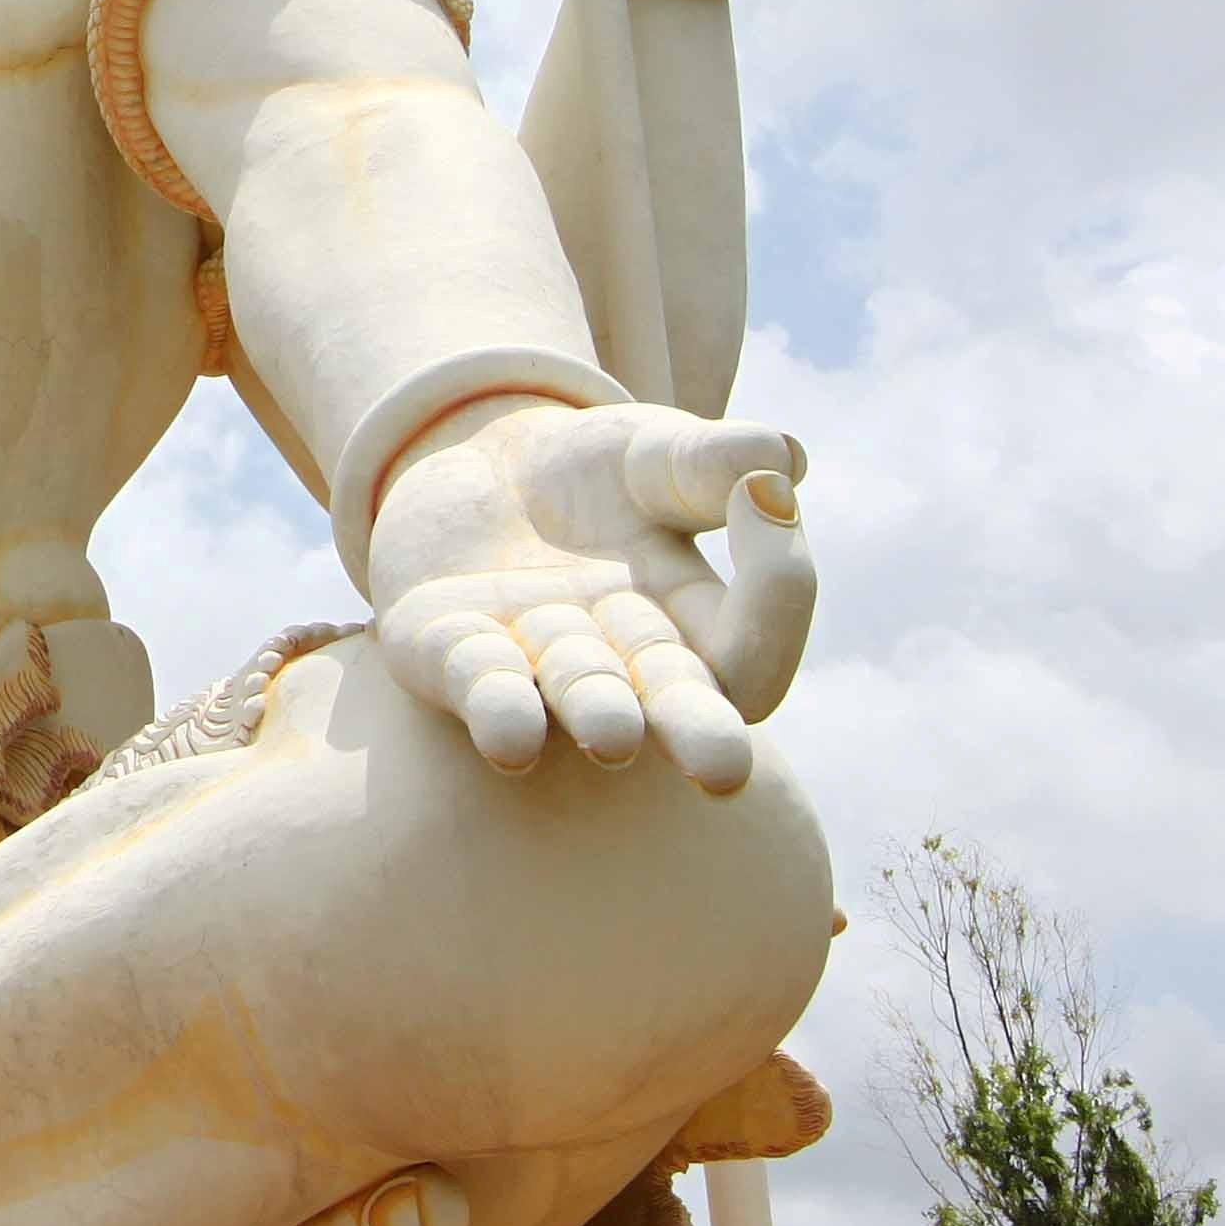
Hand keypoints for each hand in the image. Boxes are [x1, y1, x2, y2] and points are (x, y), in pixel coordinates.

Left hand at [366, 401, 814, 789]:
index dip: (777, 587)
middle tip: (725, 771)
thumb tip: (783, 462)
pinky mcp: (440, 647)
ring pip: (573, 695)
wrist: (475, 473)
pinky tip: (510, 735)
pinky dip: (492, 700)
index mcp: (690, 622)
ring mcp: (532, 662)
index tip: (764, 498)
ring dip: (593, 710)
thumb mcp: (655, 454)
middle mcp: (619, 661)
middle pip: (673, 706)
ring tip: (613, 737)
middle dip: (697, 731)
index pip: (751, 643)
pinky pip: (470, 679)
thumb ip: (709, 461)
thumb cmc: (592, 478)